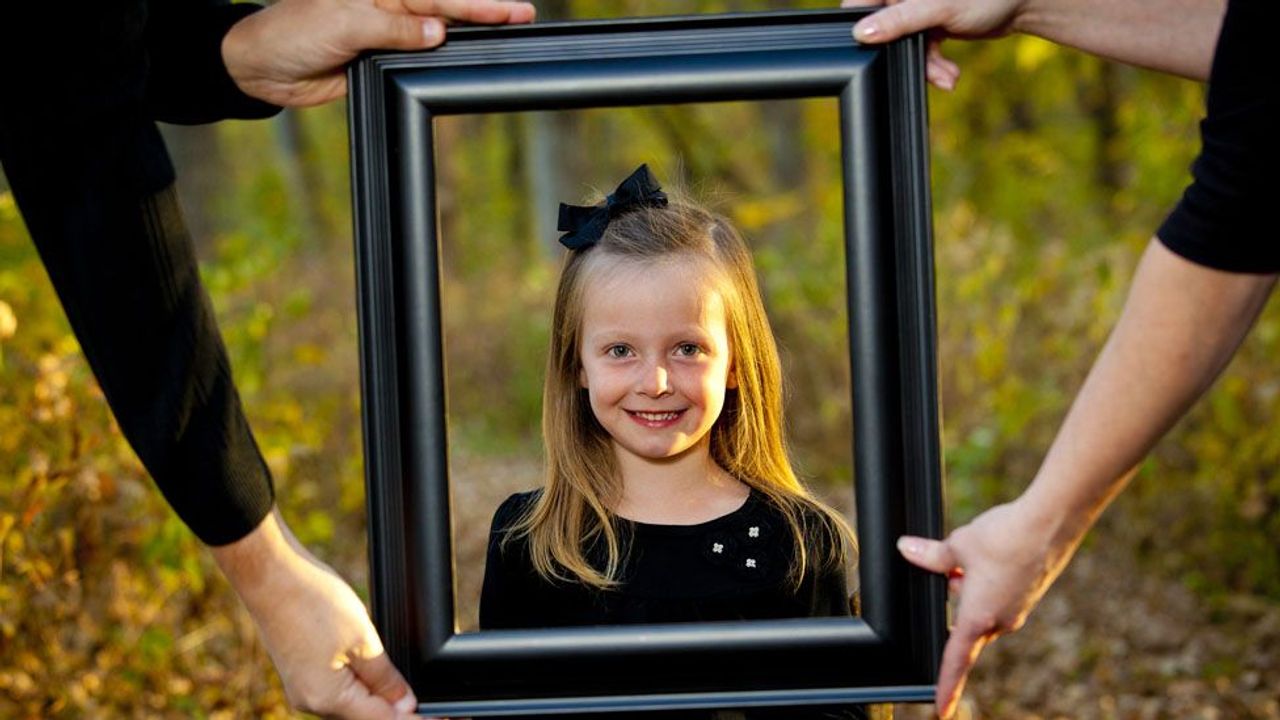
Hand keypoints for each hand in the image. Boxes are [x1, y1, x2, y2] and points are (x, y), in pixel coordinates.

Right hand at [212, 510, 422, 718]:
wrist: (271, 576)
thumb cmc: (311, 602)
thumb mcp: (363, 640)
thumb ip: (385, 679)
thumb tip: (405, 706)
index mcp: (327, 700)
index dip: (414, 719)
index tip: (443, 716)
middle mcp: (311, 702)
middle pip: (367, 717)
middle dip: (398, 710)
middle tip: (434, 705)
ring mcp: (304, 689)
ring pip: (354, 704)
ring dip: (380, 697)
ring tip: (406, 687)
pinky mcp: (302, 673)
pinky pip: (339, 689)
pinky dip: (362, 684)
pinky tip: (376, 671)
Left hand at [222, 0, 536, 106]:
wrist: (262, 67)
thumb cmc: (292, 32)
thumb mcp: (344, 24)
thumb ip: (393, 28)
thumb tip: (437, 32)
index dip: (476, 1)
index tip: (510, 7)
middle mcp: (388, 6)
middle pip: (447, 8)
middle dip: (487, 11)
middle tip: (525, 15)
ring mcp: (388, 33)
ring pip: (440, 33)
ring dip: (472, 35)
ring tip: (510, 33)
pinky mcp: (382, 60)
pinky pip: (421, 60)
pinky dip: (445, 60)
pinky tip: (470, 58)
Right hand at [840, 0, 1027, 89]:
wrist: (1024, 3)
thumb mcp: (938, 9)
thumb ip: (898, 21)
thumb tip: (861, 34)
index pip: (861, 3)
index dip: (863, 28)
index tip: (873, 49)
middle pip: (884, 30)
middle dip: (905, 56)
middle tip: (928, 70)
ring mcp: (917, 8)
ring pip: (904, 44)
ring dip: (925, 66)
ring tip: (947, 77)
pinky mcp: (931, 24)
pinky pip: (920, 50)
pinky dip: (934, 66)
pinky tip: (950, 75)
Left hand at [896, 497, 1075, 718]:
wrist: (1051, 522)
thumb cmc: (1005, 537)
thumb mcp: (959, 546)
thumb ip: (932, 555)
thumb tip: (907, 550)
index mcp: (979, 617)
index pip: (956, 659)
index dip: (947, 685)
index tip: (941, 709)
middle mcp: (1001, 621)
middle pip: (964, 622)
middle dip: (954, 594)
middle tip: (958, 564)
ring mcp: (1017, 610)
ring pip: (980, 605)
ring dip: (971, 583)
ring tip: (978, 553)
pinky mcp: (1027, 596)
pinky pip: (998, 595)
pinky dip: (988, 578)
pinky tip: (994, 553)